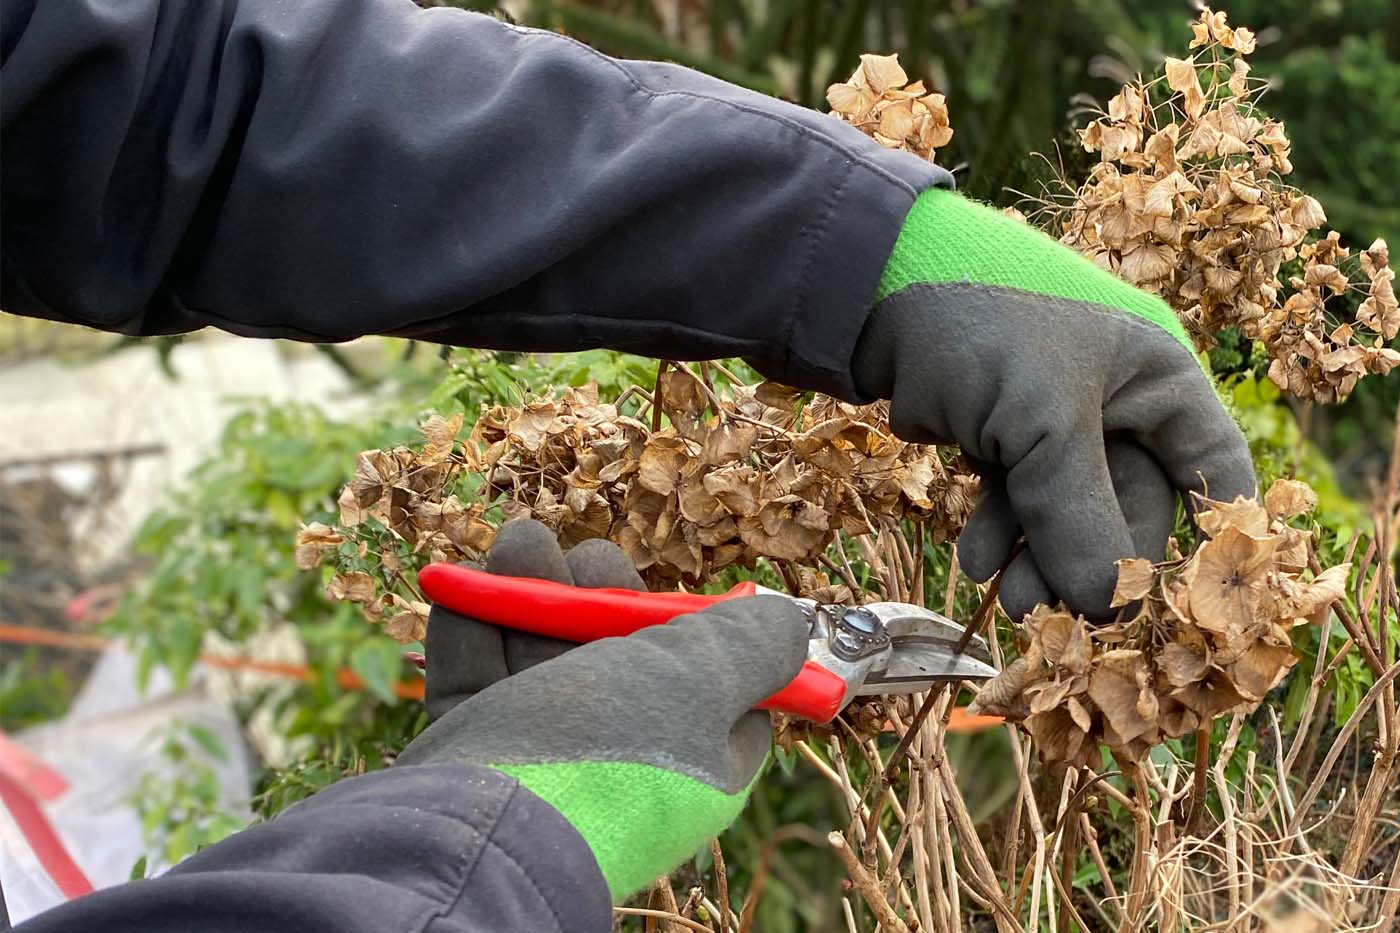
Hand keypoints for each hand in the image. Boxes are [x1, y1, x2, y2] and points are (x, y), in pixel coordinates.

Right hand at [399, 519, 809, 900]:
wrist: (482, 838)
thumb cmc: (606, 753)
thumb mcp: (701, 686)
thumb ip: (748, 646)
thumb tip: (789, 621)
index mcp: (694, 760)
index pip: (715, 689)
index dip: (694, 631)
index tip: (671, 595)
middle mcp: (624, 760)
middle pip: (617, 657)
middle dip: (596, 595)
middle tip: (583, 557)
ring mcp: (545, 756)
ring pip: (539, 656)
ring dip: (528, 592)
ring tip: (519, 540)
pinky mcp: (477, 751)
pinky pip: (475, 676)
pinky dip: (470, 625)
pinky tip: (460, 581)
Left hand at [854, 189, 1255, 619]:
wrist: (870, 287)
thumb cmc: (982, 327)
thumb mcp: (1043, 423)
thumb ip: (1079, 515)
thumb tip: (1108, 608)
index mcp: (1158, 375)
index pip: (1214, 466)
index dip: (1213, 538)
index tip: (1191, 606)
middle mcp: (1118, 396)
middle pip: (1132, 505)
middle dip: (1097, 564)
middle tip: (1063, 622)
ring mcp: (1056, 415)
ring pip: (1069, 510)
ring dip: (1043, 560)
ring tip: (1009, 602)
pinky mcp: (1002, 430)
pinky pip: (1019, 497)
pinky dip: (1003, 531)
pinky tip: (976, 559)